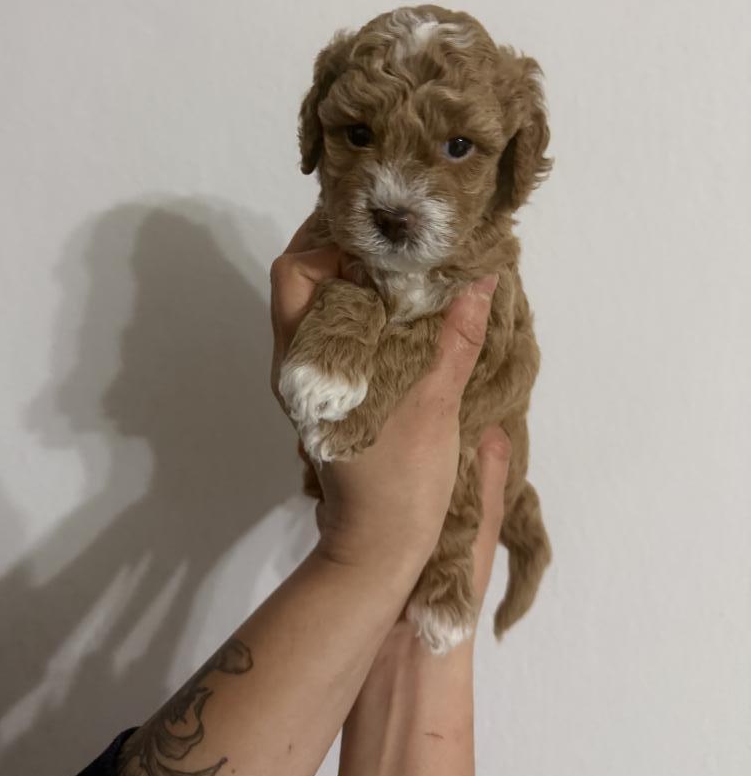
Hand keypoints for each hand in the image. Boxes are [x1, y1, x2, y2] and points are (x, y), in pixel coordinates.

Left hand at [270, 221, 498, 578]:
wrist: (381, 543)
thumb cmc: (400, 477)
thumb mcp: (433, 401)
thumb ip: (454, 335)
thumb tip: (479, 275)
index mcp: (308, 358)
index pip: (296, 272)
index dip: (332, 241)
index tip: (383, 233)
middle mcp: (299, 360)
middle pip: (306, 279)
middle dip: (347, 251)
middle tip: (401, 239)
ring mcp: (314, 376)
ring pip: (323, 303)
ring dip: (359, 279)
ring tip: (411, 265)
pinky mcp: (333, 390)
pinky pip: (341, 330)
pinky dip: (368, 308)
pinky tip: (410, 308)